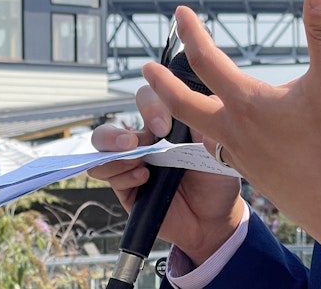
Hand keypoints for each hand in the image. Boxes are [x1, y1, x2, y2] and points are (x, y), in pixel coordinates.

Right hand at [88, 85, 243, 265]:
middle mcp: (145, 140)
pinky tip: (143, 178)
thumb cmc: (217, 178)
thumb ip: (207, 129)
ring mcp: (133, 163)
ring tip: (135, 158)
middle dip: (118, 132)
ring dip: (112, 151)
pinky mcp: (125, 187)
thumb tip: (202, 106)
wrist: (214, 219)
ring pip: (102, 147)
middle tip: (134, 142)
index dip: (151, 107)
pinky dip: (121, 174)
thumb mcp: (219, 151)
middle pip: (115, 123)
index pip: (149, 100)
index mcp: (168, 124)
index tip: (165, 127)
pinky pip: (107, 175)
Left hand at [143, 0, 320, 263]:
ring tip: (184, 102)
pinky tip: (232, 133)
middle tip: (145, 70)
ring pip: (202, 130)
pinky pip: (222, 151)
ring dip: (186, 112)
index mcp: (246, 104)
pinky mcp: (255, 174)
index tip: (180, 13)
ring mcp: (241, 157)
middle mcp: (234, 131)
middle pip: (184, 105)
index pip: (206, 61)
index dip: (192, 34)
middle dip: (162, 85)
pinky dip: (216, 135)